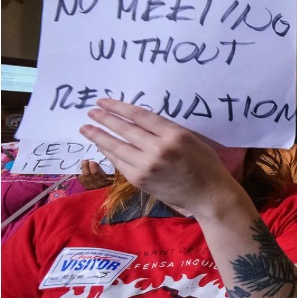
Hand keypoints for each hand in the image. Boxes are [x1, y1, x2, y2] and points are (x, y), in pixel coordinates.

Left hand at [79, 99, 240, 216]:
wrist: (209, 195)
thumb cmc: (205, 165)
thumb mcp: (192, 140)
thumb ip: (167, 131)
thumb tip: (140, 123)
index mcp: (174, 135)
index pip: (139, 116)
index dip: (118, 107)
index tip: (104, 101)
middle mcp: (158, 149)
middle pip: (125, 130)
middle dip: (104, 119)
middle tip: (91, 112)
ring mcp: (147, 166)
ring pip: (116, 148)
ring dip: (99, 137)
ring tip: (86, 128)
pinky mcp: (140, 180)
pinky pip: (120, 163)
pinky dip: (109, 153)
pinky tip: (102, 146)